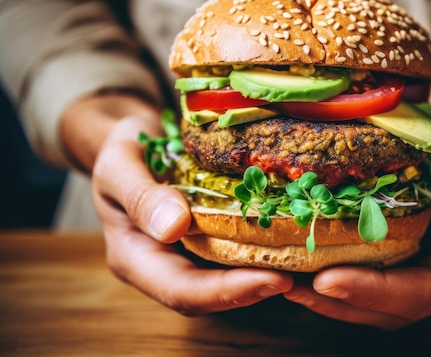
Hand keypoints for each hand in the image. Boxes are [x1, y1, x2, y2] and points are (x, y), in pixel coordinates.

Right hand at [62, 94, 292, 314]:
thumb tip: (174, 226)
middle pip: (211, 294)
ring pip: (228, 276)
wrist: (133, 137)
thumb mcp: (119, 164)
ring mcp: (188, 252)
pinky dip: (266, 249)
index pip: (182, 290)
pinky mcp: (209, 237)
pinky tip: (297, 238)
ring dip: (267, 273)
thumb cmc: (121, 149)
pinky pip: (237, 250)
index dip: (227, 292)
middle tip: (304, 276)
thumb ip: (139, 195)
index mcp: (135, 258)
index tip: (273, 279)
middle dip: (257, 288)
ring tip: (311, 264)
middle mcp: (165, 264)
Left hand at [283, 121, 430, 328]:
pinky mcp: (399, 258)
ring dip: (324, 297)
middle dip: (336, 302)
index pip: (422, 291)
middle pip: (389, 309)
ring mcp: (419, 270)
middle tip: (285, 284)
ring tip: (278, 278)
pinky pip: (363, 277)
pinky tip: (293, 261)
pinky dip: (327, 276)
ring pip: (370, 302)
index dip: (375, 292)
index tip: (326, 281)